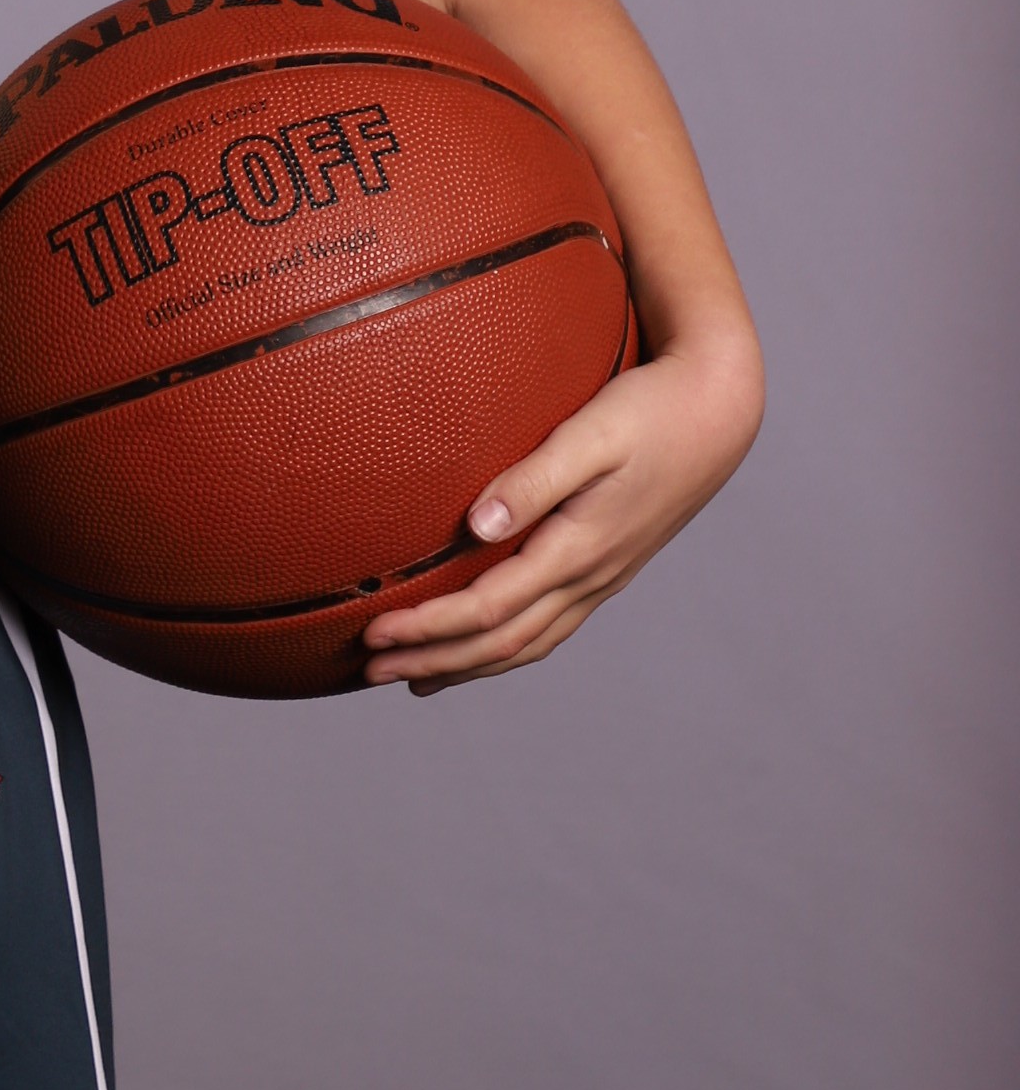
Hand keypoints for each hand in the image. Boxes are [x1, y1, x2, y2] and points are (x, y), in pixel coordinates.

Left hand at [362, 326, 761, 694]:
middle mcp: (591, 577)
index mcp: (580, 549)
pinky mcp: (607, 569)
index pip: (488, 609)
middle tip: (369, 670)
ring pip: (527, 645)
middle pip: (501, 643)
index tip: (373, 632)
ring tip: (414, 678)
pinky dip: (505, 648)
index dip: (427, 627)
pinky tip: (480, 646)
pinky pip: (548, 628)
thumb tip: (475, 526)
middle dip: (434, 660)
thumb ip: (533, 479)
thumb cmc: (650, 411)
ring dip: (466, 666)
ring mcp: (603, 579)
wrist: (719, 411)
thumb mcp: (590, 434)